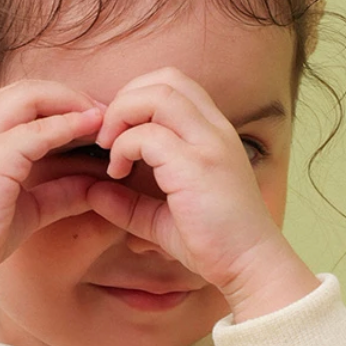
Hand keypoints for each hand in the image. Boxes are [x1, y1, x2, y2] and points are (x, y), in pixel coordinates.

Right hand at [0, 80, 106, 288]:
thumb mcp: (26, 208)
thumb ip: (58, 192)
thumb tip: (94, 186)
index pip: (17, 99)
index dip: (57, 103)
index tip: (91, 118)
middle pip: (27, 89)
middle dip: (69, 96)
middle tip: (106, 113)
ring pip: (32, 97)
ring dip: (73, 104)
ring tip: (105, 118)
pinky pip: (39, 130)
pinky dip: (70, 126)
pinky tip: (94, 132)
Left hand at [88, 69, 317, 320]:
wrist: (251, 267)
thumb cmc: (215, 244)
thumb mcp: (164, 220)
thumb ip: (130, 205)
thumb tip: (94, 193)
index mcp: (213, 134)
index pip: (173, 85)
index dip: (136, 99)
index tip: (118, 136)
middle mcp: (214, 130)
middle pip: (164, 78)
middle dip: (125, 99)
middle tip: (108, 138)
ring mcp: (208, 143)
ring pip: (156, 94)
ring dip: (122, 115)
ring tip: (110, 150)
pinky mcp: (197, 165)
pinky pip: (147, 135)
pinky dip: (123, 147)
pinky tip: (118, 173)